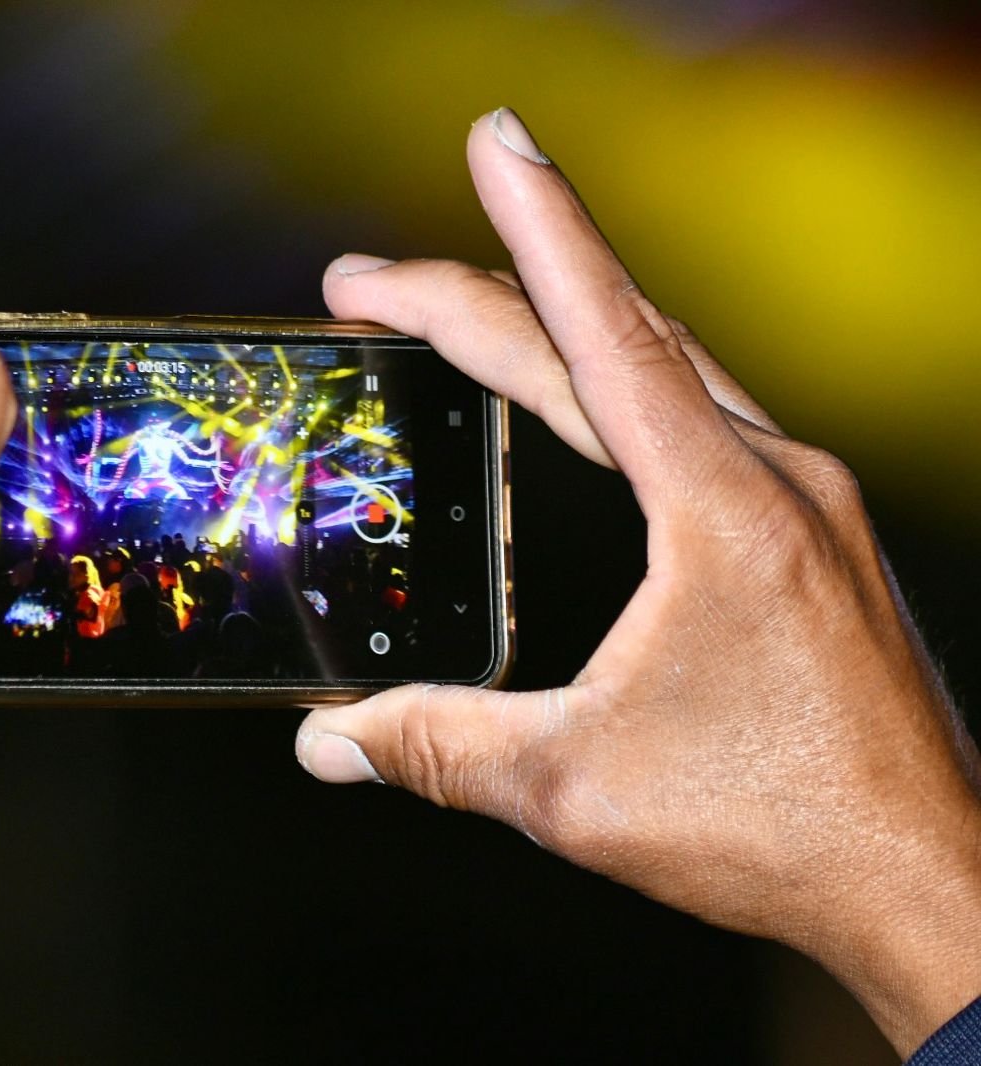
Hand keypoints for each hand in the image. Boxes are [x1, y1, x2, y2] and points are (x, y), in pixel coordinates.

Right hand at [294, 109, 980, 1054]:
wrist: (931, 883)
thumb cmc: (772, 831)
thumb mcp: (574, 788)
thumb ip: (438, 745)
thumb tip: (323, 740)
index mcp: (719, 509)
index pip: (602, 333)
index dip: (533, 229)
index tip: (495, 140)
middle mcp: (773, 479)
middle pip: (616, 339)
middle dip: (486, 292)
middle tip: (371, 283)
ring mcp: (807, 503)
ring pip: (670, 369)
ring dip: (564, 327)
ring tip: (468, 316)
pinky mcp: (817, 539)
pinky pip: (707, 422)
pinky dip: (628, 385)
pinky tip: (594, 405)